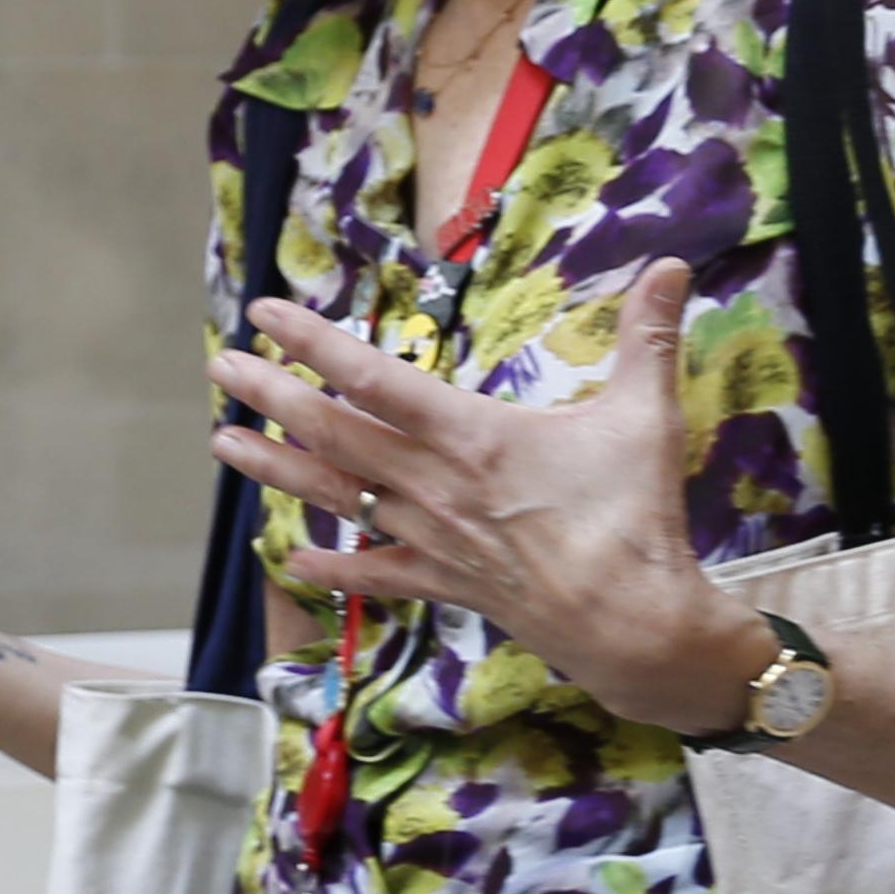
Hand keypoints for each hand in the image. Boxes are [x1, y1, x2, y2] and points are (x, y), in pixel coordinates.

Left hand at [209, 258, 769, 735]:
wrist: (640, 630)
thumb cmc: (636, 520)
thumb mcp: (645, 418)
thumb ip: (648, 339)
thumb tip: (675, 263)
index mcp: (471, 436)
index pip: (372, 377)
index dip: (313, 341)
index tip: (264, 313)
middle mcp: (434, 484)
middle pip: (336, 432)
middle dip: (271, 396)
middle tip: (219, 367)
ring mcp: (433, 539)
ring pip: (339, 497)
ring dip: (277, 469)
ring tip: (222, 445)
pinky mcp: (445, 585)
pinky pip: (377, 575)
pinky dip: (333, 566)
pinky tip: (293, 557)